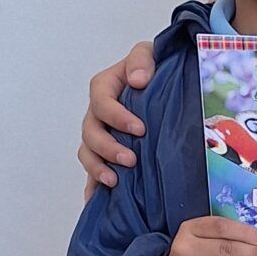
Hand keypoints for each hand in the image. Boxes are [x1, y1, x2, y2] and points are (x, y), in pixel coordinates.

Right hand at [79, 42, 155, 195]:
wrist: (168, 84)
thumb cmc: (155, 69)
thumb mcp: (150, 53)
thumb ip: (142, 59)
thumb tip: (138, 80)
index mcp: (106, 87)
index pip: (100, 100)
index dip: (115, 116)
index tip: (139, 128)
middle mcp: (99, 113)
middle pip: (90, 131)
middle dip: (107, 147)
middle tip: (130, 160)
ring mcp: (102, 135)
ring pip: (88, 153)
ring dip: (97, 168)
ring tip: (115, 181)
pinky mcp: (108, 155)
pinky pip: (93, 172)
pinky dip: (93, 187)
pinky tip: (96, 202)